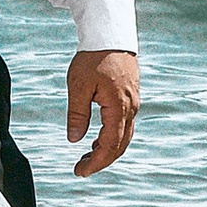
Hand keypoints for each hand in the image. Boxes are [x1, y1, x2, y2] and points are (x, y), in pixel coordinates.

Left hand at [67, 49, 139, 176]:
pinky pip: (124, 124)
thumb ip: (77, 114)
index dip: (95, 163)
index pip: (109, 146)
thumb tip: (74, 139)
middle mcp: (130, 108)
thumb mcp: (78, 86)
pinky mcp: (130, 97)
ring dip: (107, 150)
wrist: (110, 34)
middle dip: (101, 161)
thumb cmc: (93, 57)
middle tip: (81, 169)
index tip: (80, 171)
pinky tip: (97, 138)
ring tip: (87, 156)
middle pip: (120, 145)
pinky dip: (112, 137)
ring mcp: (133, 102)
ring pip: (124, 136)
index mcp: (118, 107)